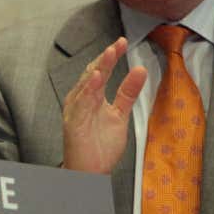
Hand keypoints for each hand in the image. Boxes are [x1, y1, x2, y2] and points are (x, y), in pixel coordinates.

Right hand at [62, 37, 146, 173]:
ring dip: (98, 68)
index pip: (101, 71)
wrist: (90, 171)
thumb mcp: (120, 114)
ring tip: (110, 54)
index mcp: (91, 96)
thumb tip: (140, 70)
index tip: (123, 42)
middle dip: (105, 58)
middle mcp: (81, 100)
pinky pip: (81, 102)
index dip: (111, 57)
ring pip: (87, 84)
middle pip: (93, 73)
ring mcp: (76, 110)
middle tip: (118, 44)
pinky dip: (88, 89)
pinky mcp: (73, 122)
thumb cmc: (100, 145)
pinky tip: (97, 78)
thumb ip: (128, 92)